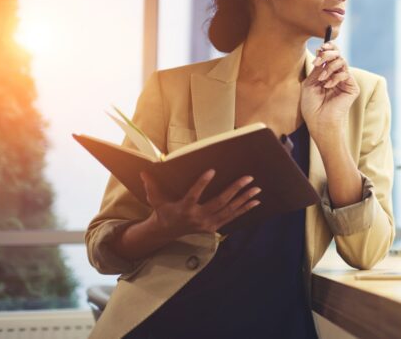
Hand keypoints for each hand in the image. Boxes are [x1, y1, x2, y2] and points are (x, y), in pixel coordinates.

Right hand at [140, 169, 261, 238]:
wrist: (167, 231)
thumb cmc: (163, 210)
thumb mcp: (155, 199)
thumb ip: (151, 185)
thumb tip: (144, 171)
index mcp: (184, 208)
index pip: (194, 195)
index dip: (202, 183)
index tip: (212, 170)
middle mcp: (198, 217)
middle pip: (219, 203)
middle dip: (235, 190)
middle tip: (248, 178)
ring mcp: (208, 223)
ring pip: (229, 210)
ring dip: (244, 199)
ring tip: (256, 189)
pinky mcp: (214, 226)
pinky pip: (232, 217)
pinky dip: (245, 209)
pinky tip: (256, 202)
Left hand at [301, 41, 359, 136]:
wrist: (319, 122)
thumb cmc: (312, 107)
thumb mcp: (310, 84)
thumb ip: (317, 69)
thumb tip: (322, 52)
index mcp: (327, 74)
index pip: (331, 55)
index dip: (328, 48)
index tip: (320, 47)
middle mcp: (337, 76)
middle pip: (338, 55)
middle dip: (328, 54)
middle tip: (319, 59)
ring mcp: (345, 81)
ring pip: (342, 61)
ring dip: (330, 66)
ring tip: (321, 78)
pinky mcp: (352, 88)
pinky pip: (346, 74)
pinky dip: (335, 77)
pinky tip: (327, 86)